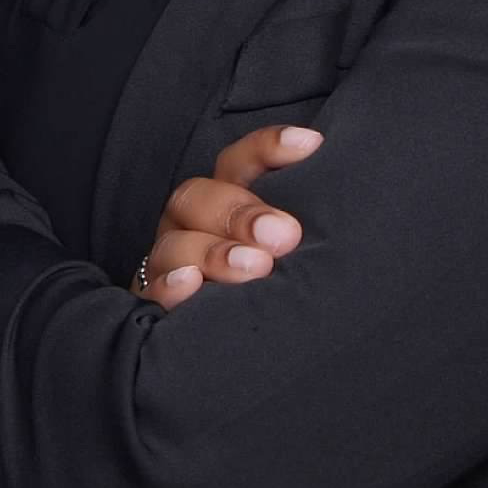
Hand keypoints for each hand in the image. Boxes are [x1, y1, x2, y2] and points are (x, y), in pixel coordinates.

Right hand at [128, 124, 322, 305]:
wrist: (223, 343)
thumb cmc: (265, 283)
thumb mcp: (282, 250)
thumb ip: (294, 228)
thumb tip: (336, 211)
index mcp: (224, 200)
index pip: (239, 162)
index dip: (269, 147)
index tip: (311, 144)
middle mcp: (190, 222)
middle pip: (200, 197)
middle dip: (243, 214)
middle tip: (285, 236)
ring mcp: (167, 261)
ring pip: (175, 244)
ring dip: (215, 253)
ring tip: (255, 267)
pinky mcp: (153, 303)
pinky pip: (152, 291)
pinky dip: (170, 286)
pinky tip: (191, 285)